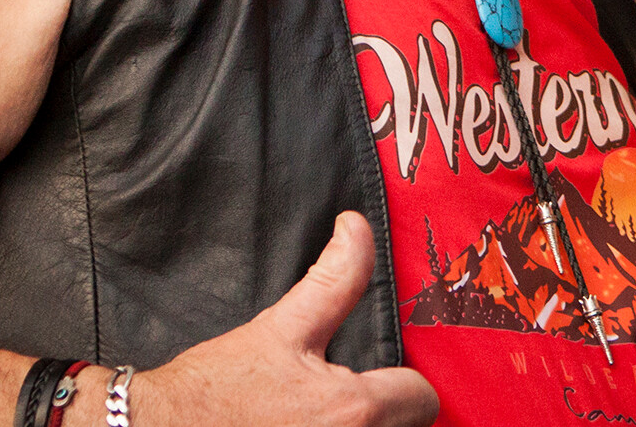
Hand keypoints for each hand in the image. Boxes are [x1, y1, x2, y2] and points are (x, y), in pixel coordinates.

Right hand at [132, 212, 436, 425]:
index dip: (402, 381)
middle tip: (342, 397)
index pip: (421, 398)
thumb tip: (357, 228)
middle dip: (385, 411)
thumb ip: (333, 278)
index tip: (376, 378)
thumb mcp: (281, 326)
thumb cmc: (214, 390)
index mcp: (353, 410)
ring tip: (318, 416)